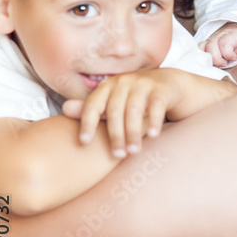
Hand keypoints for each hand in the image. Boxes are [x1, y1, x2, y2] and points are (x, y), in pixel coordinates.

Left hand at [62, 69, 236, 157]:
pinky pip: (157, 105)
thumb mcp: (116, 103)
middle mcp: (125, 81)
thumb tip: (65, 109)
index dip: (87, 122)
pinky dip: (155, 120)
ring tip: (134, 151)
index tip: (84, 142)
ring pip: (135, 109)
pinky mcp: (163, 88)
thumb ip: (93, 108)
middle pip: (115, 110)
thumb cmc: (138, 98)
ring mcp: (145, 82)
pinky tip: (154, 135)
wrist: (172, 84)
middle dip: (115, 134)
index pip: (94, 103)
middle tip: (116, 156)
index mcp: (110, 85)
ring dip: (134, 132)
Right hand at [203, 22, 236, 66]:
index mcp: (230, 34)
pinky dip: (202, 55)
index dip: (229, 54)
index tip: (234, 58)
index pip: (224, 44)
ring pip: (202, 47)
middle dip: (217, 59)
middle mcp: (218, 35)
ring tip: (217, 63)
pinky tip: (210, 61)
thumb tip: (233, 59)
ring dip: (209, 58)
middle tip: (225, 63)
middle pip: (211, 46)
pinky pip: (200, 48)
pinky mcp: (207, 42)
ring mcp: (211, 38)